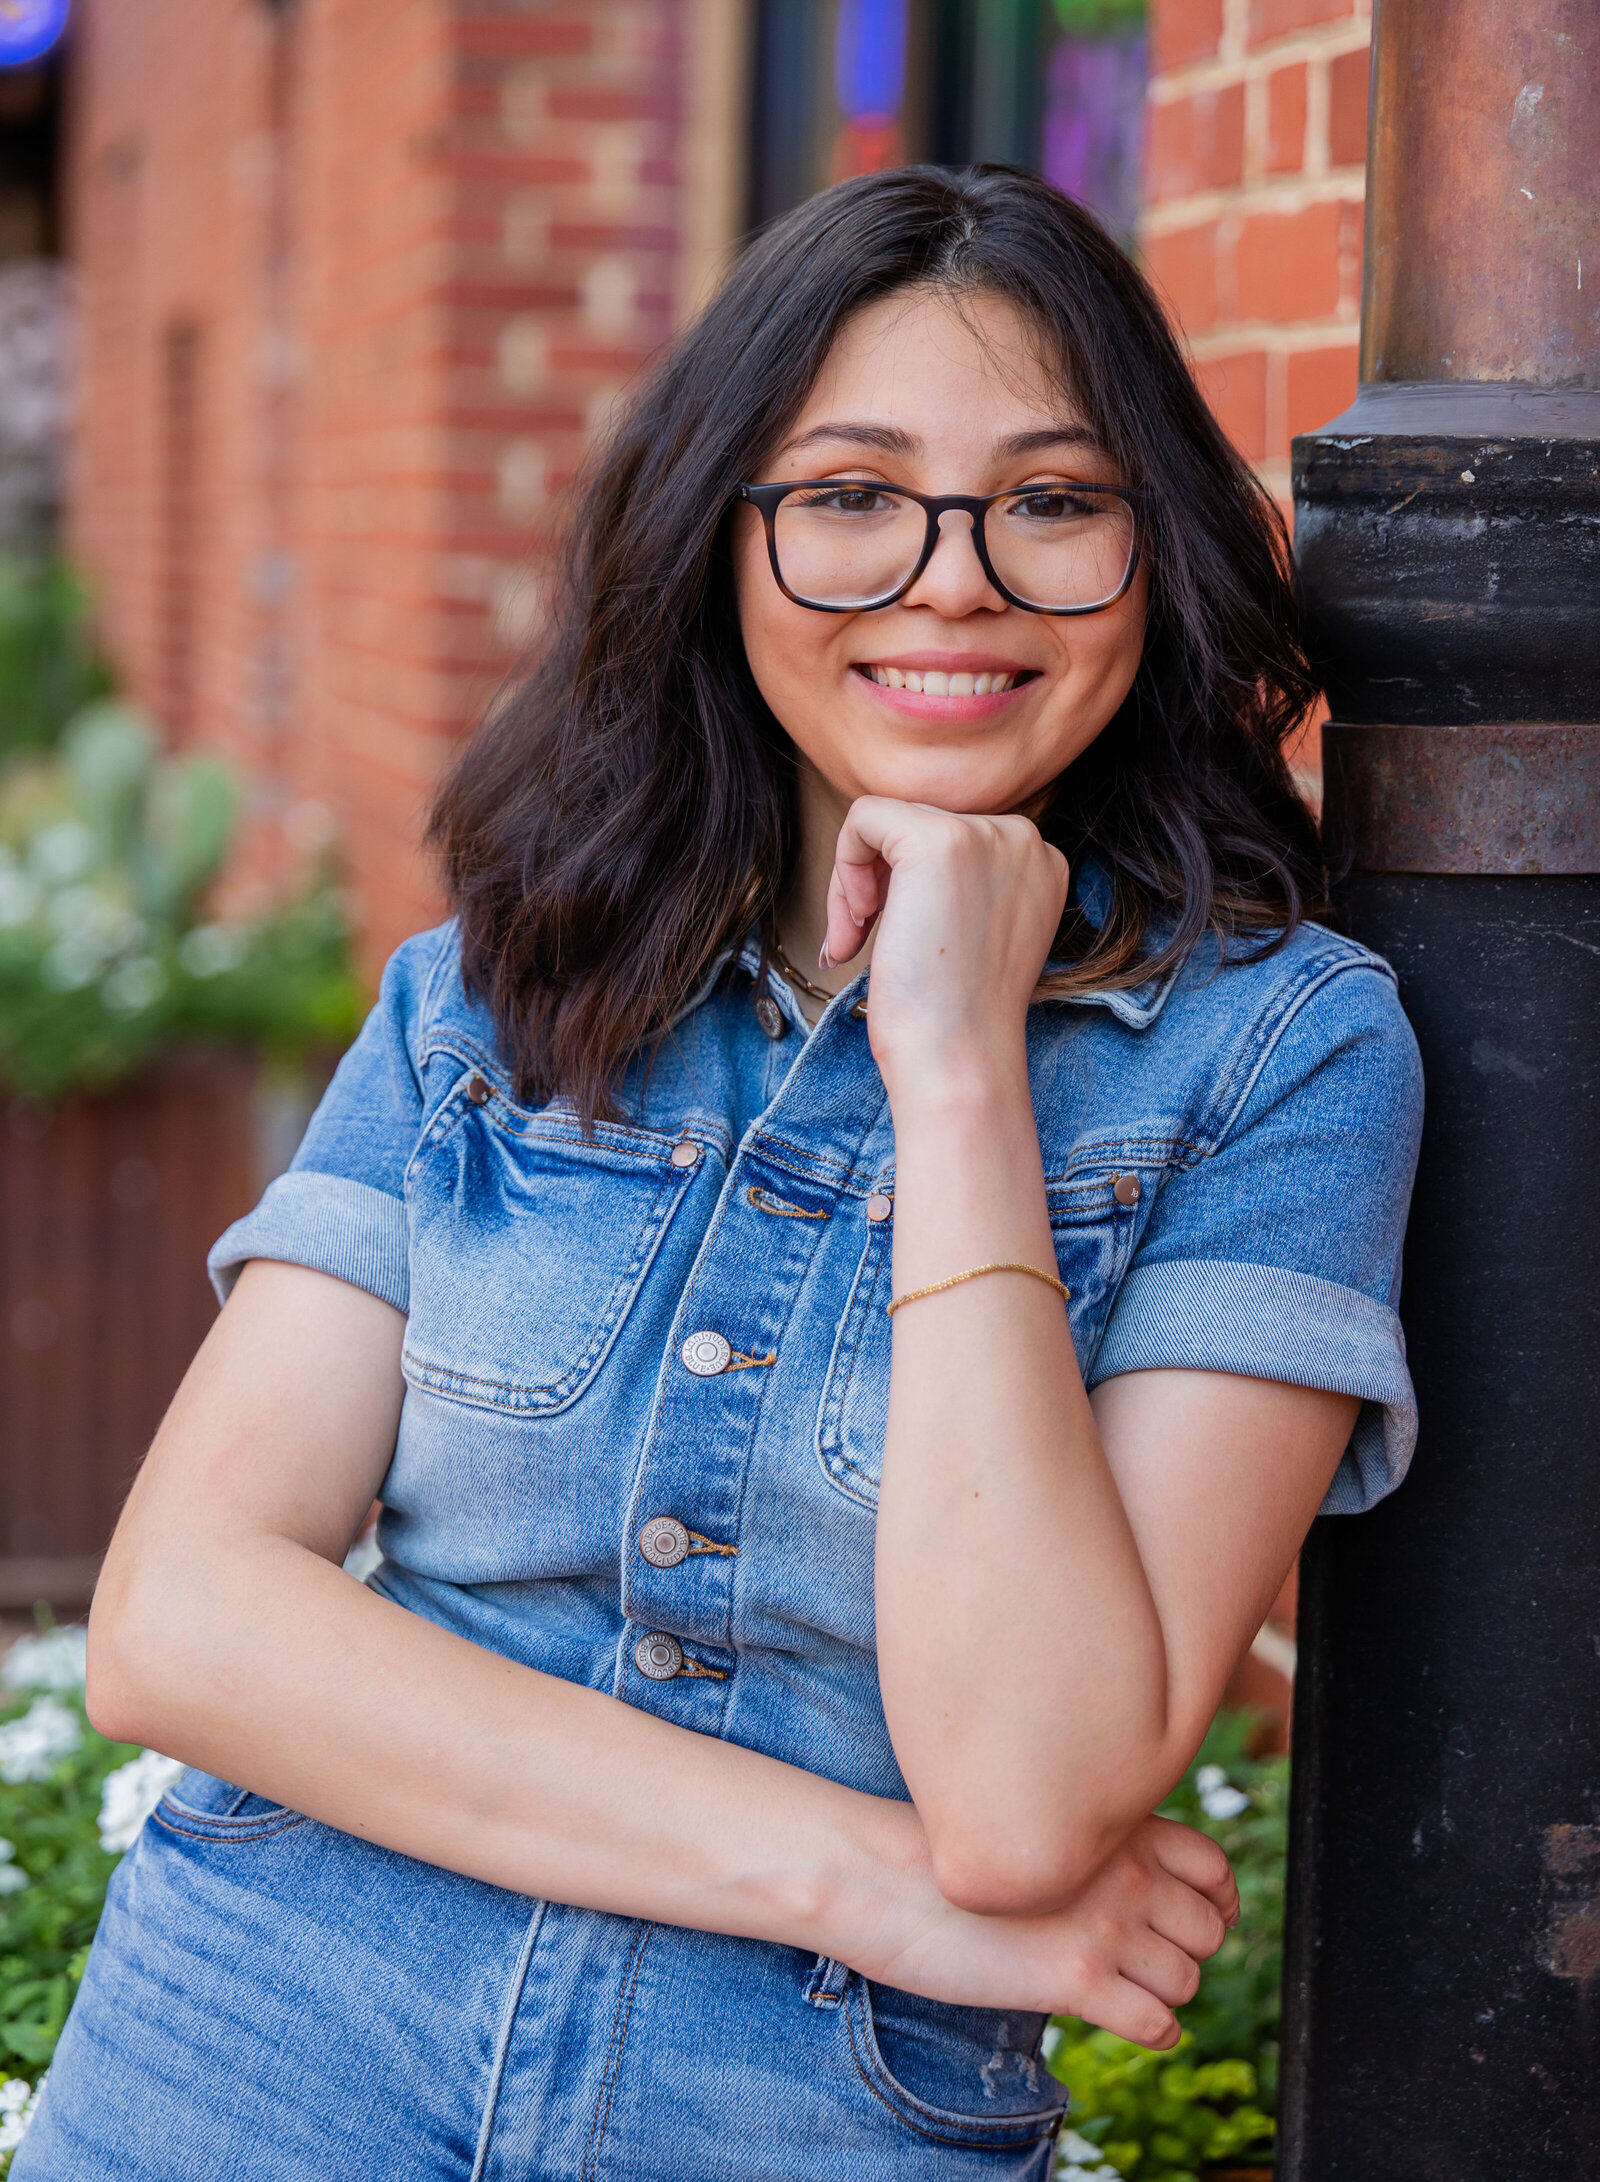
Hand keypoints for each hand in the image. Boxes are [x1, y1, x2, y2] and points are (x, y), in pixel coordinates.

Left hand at [819, 797, 1067, 1099]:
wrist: (957, 1060)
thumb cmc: (955, 1016)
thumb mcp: (974, 932)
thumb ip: (958, 884)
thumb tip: (899, 857)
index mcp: (1040, 861)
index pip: (951, 836)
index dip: (906, 885)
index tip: (898, 940)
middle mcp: (1024, 838)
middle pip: (916, 823)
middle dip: (876, 882)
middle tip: (860, 943)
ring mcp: (987, 834)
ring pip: (886, 822)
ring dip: (855, 883)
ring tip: (854, 939)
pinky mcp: (939, 840)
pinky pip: (863, 818)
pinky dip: (842, 869)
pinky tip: (856, 924)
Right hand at [851, 1815, 1237, 2050]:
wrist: (884, 1875)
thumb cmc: (943, 1850)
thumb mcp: (1032, 1823)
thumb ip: (1089, 1845)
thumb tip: (1130, 1881)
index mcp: (1112, 1825)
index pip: (1213, 1864)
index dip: (1214, 1899)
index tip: (1198, 1917)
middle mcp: (1122, 1871)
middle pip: (1206, 1929)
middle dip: (1187, 1951)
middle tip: (1150, 1961)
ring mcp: (1104, 1926)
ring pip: (1187, 1980)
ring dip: (1165, 1992)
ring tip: (1127, 1990)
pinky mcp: (1076, 1981)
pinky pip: (1157, 2025)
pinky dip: (1154, 2031)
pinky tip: (1128, 2022)